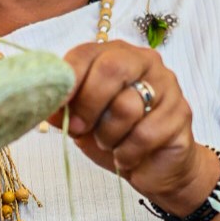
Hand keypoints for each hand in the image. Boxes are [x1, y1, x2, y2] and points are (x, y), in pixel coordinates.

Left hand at [47, 41, 217, 214]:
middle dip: (88, 105)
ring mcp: (167, 86)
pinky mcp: (181, 114)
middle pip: (111, 69)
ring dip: (108, 136)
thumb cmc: (114, 136)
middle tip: (77, 129)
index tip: (56, 103)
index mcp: (116, 54)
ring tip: (109, 144)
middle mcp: (144, 62)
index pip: (87, 53)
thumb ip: (63, 108)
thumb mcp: (81, 121)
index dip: (68, 78)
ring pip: (127, 107)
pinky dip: (126, 153)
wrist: (154, 167)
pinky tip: (126, 157)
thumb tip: (38, 102)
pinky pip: (144, 135)